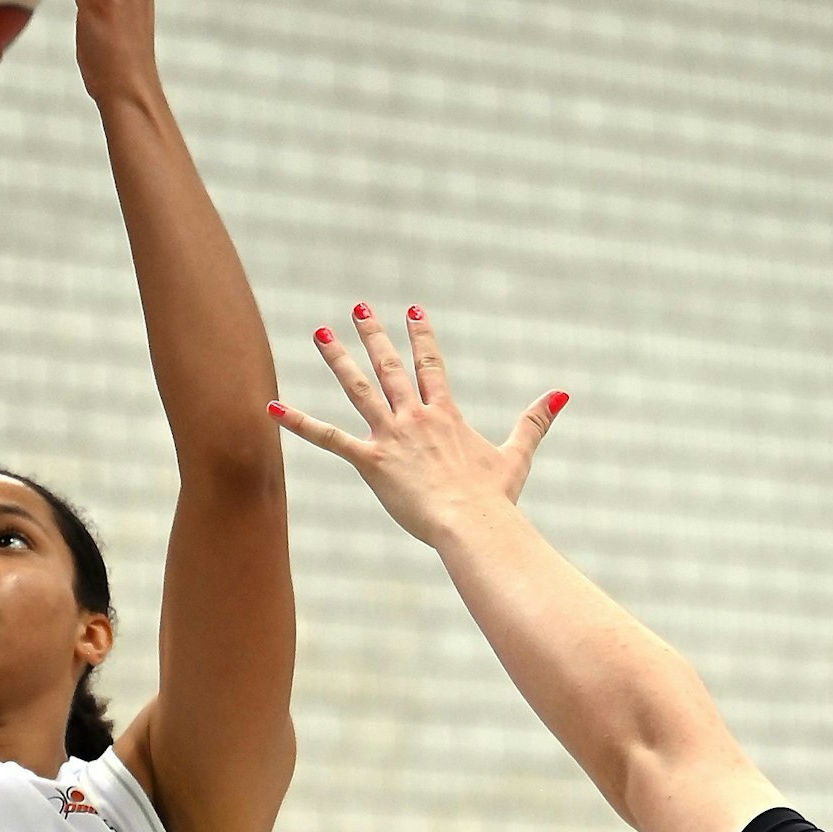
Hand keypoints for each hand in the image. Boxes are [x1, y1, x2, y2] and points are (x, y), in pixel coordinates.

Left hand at [269, 305, 569, 546]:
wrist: (473, 524)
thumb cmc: (494, 499)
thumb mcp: (516, 456)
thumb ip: (535, 422)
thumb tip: (562, 393)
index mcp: (445, 414)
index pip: (431, 364)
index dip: (421, 336)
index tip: (412, 310)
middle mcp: (415, 417)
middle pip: (391, 366)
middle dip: (374, 334)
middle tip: (357, 307)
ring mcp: (391, 436)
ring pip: (358, 388)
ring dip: (338, 359)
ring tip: (319, 333)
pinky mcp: (370, 460)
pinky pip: (328, 438)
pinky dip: (298, 423)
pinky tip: (270, 407)